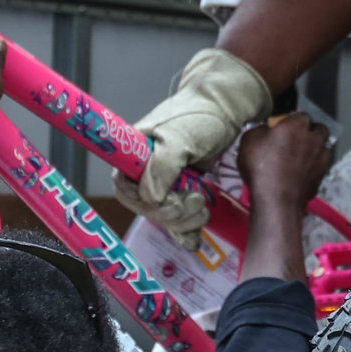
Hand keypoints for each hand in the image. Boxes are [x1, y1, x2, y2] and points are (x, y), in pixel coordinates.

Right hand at [111, 47, 273, 235]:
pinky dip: (186, 233)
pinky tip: (194, 240)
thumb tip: (149, 198)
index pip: (125, 190)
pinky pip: (177, 222)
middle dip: (172, 212)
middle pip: (146, 209)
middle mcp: (144, 172)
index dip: (144, 202)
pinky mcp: (182, 194)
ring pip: (164, 218)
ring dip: (185, 221)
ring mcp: (164, 184)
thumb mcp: (179, 137)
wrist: (225, 111)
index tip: (168, 199)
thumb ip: (161, 166)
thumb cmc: (199, 116)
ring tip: (202, 203)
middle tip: (195, 199)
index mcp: (132, 156)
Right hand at [238, 112, 332, 284]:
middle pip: (320, 129)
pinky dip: (312, 167)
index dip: (292, 121)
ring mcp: (321, 159)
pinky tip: (299, 174)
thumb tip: (266, 130)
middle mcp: (314, 139)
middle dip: (311, 131)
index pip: (301, 115)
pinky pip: (319, 166)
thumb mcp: (249, 141)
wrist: (276, 200)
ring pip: (323, 148)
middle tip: (296, 139)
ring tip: (300, 157)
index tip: (283, 128)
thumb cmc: (261, 166)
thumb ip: (259, 130)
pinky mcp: (321, 177)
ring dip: (314, 149)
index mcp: (297, 126)